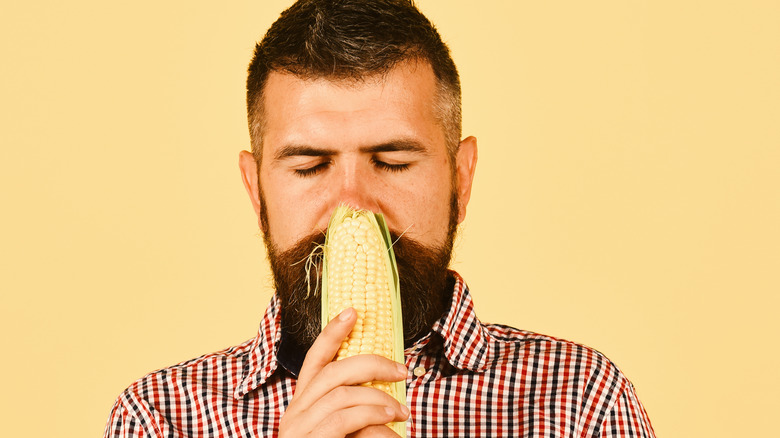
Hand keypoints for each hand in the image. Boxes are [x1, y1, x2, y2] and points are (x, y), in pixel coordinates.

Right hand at [278, 308, 409, 436]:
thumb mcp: (342, 427)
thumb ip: (352, 407)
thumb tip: (381, 383)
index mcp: (303, 404)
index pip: (314, 360)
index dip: (332, 333)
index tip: (352, 312)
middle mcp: (295, 412)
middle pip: (332, 372)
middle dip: (372, 365)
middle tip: (401, 370)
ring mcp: (298, 428)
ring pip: (341, 395)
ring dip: (378, 398)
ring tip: (401, 410)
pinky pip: (343, 418)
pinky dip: (371, 415)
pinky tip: (389, 419)